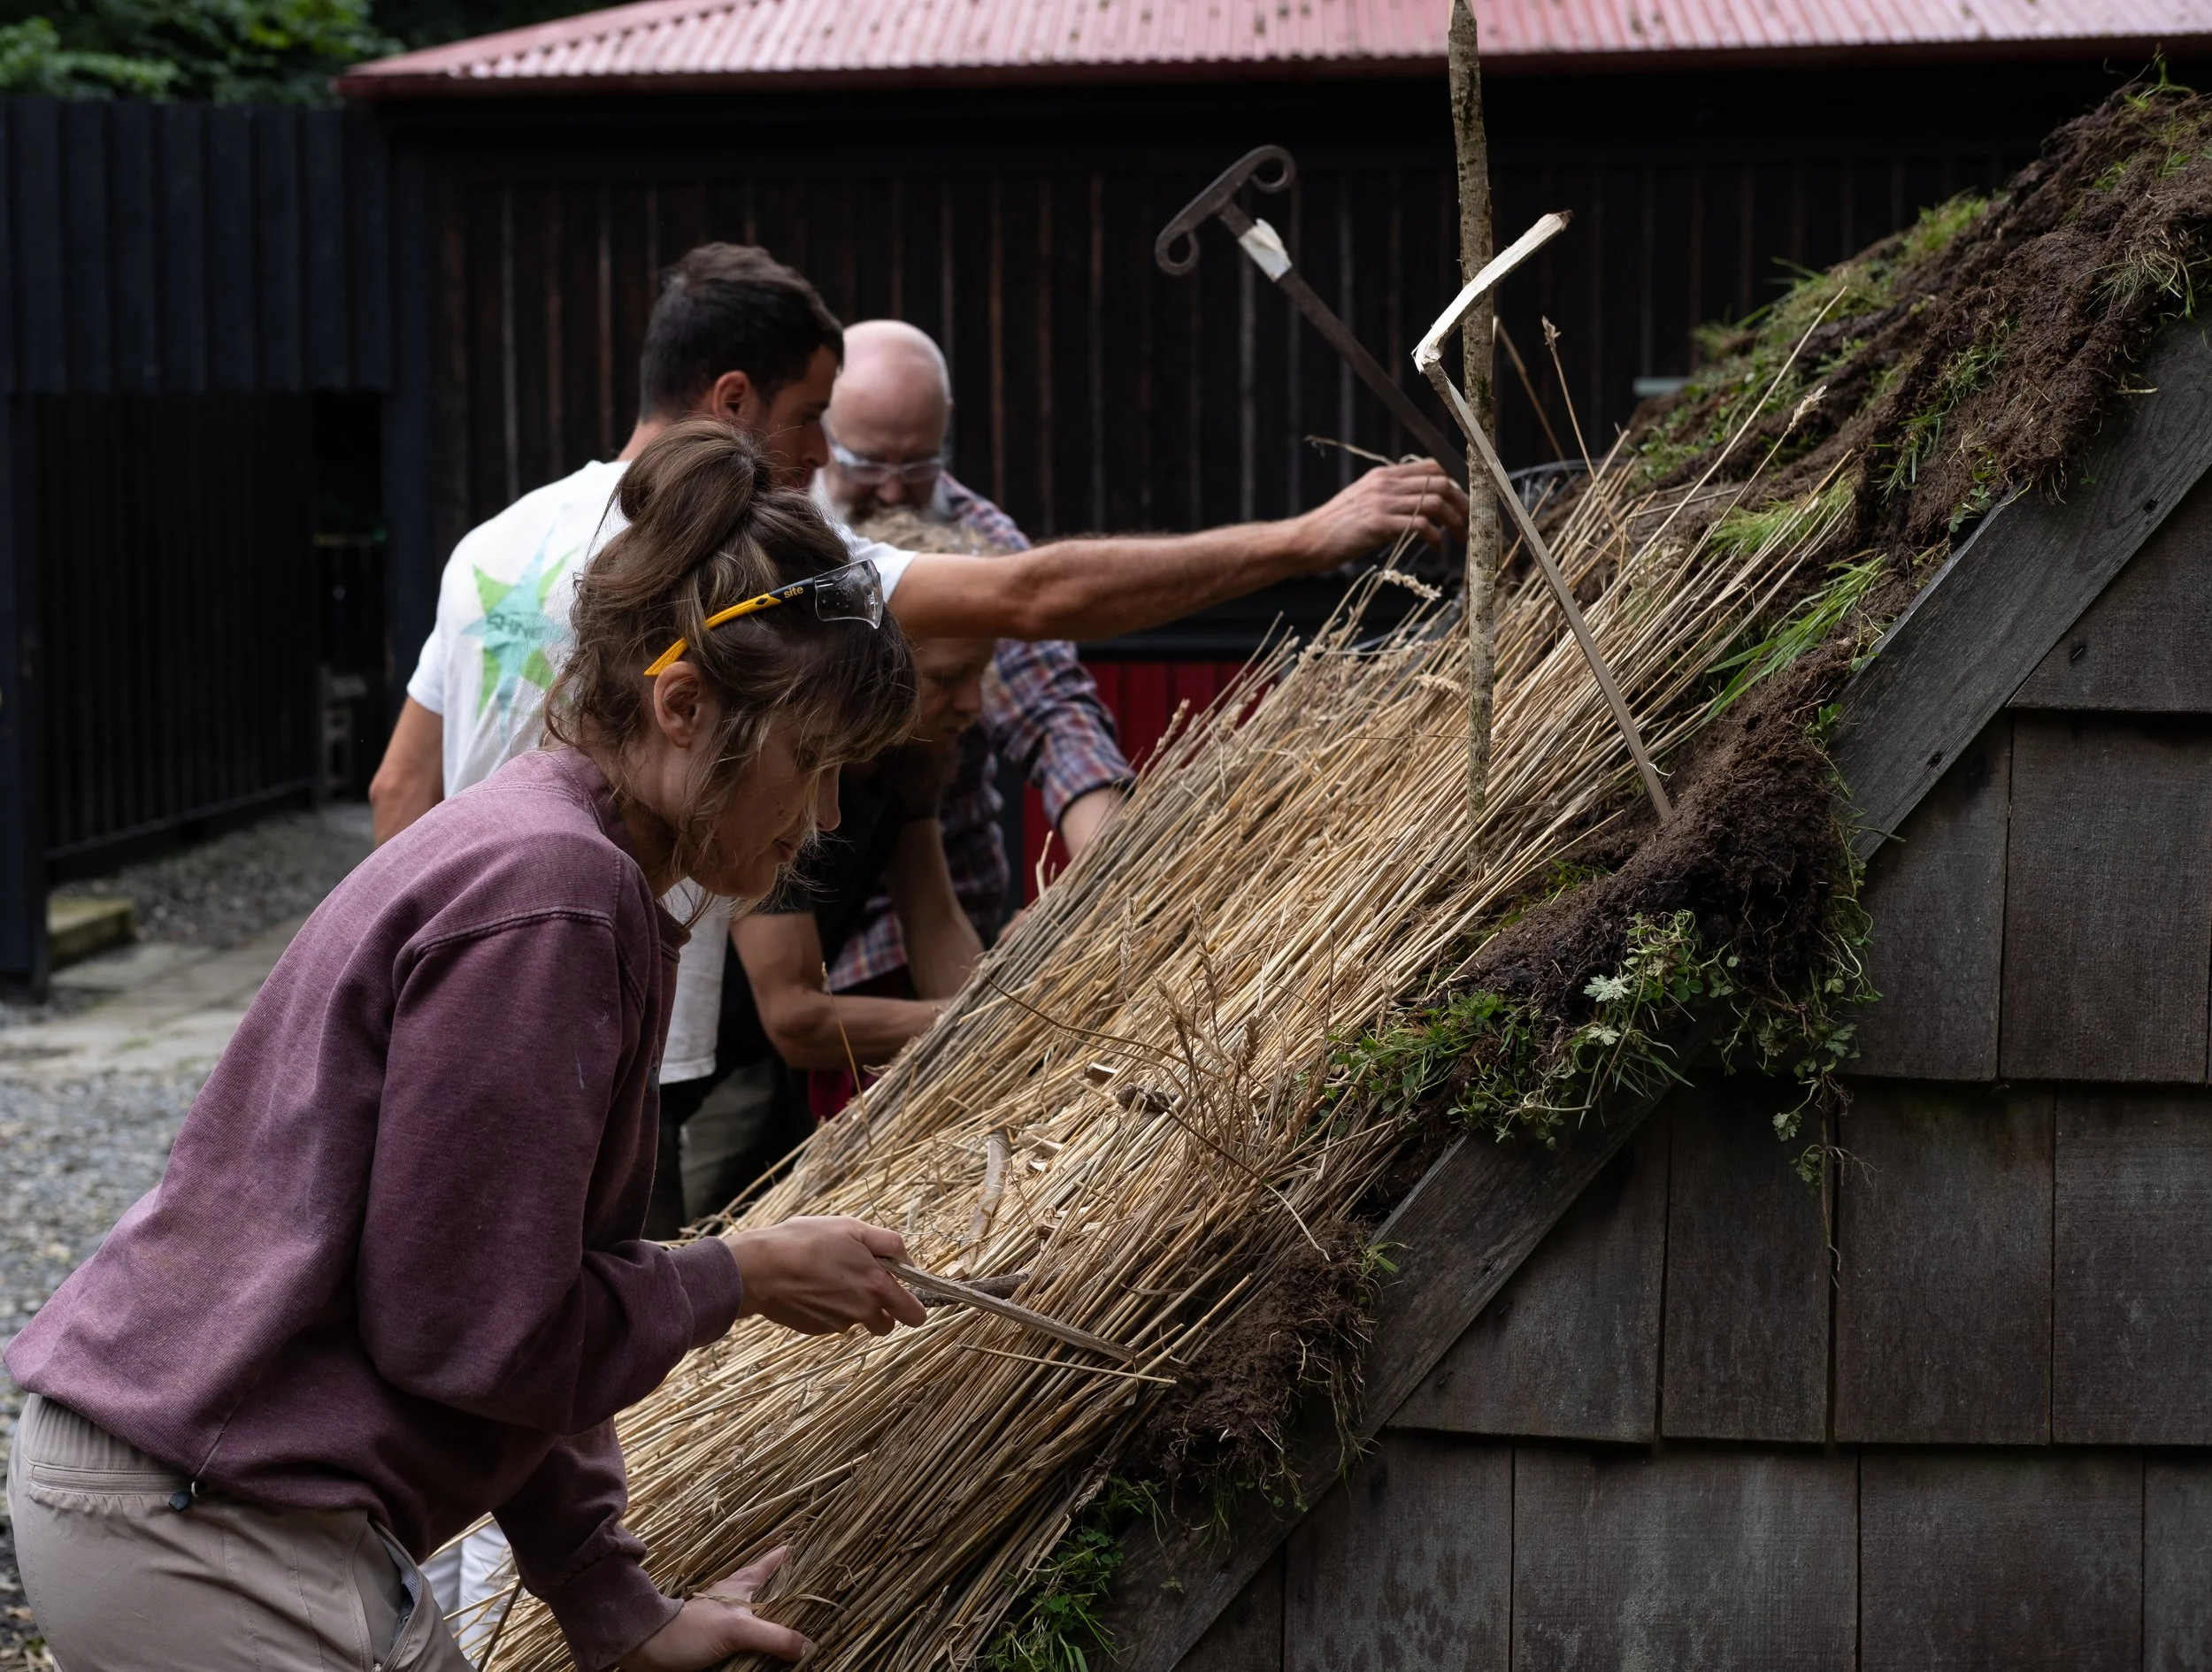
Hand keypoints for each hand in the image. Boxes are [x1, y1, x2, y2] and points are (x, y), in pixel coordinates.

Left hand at [619, 1547, 809, 1670]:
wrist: (651, 1650)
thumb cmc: (691, 1631)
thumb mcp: (737, 1629)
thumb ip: (774, 1636)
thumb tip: (807, 1646)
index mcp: (745, 1583)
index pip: (776, 1560)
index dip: (796, 1552)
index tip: (818, 1545)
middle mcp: (740, 1597)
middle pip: (774, 1587)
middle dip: (795, 1588)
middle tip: (821, 1593)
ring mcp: (730, 1618)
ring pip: (764, 1612)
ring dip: (781, 1618)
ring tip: (804, 1623)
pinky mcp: (722, 1639)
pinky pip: (753, 1637)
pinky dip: (767, 1641)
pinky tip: (774, 1649)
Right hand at [723, 1215, 927, 1334]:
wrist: (759, 1268)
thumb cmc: (806, 1242)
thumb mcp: (853, 1228)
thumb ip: (889, 1244)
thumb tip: (907, 1261)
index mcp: (877, 1287)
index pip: (914, 1315)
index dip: (914, 1305)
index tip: (905, 1291)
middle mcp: (862, 1312)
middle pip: (886, 1323)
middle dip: (884, 1309)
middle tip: (865, 1282)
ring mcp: (837, 1324)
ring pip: (857, 1319)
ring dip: (852, 1304)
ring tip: (829, 1275)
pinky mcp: (816, 1329)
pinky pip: (832, 1320)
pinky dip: (828, 1307)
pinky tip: (811, 1285)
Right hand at [1292, 460, 1468, 567]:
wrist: (1308, 540)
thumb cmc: (1335, 529)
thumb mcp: (1363, 503)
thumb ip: (1388, 498)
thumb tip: (1418, 507)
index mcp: (1382, 475)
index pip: (1432, 467)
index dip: (1455, 483)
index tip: (1464, 504)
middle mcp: (1385, 484)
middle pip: (1441, 482)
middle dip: (1463, 504)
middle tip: (1469, 525)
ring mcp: (1382, 502)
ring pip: (1435, 502)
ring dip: (1454, 522)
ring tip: (1458, 539)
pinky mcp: (1378, 523)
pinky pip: (1420, 524)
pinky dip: (1435, 537)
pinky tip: (1436, 548)